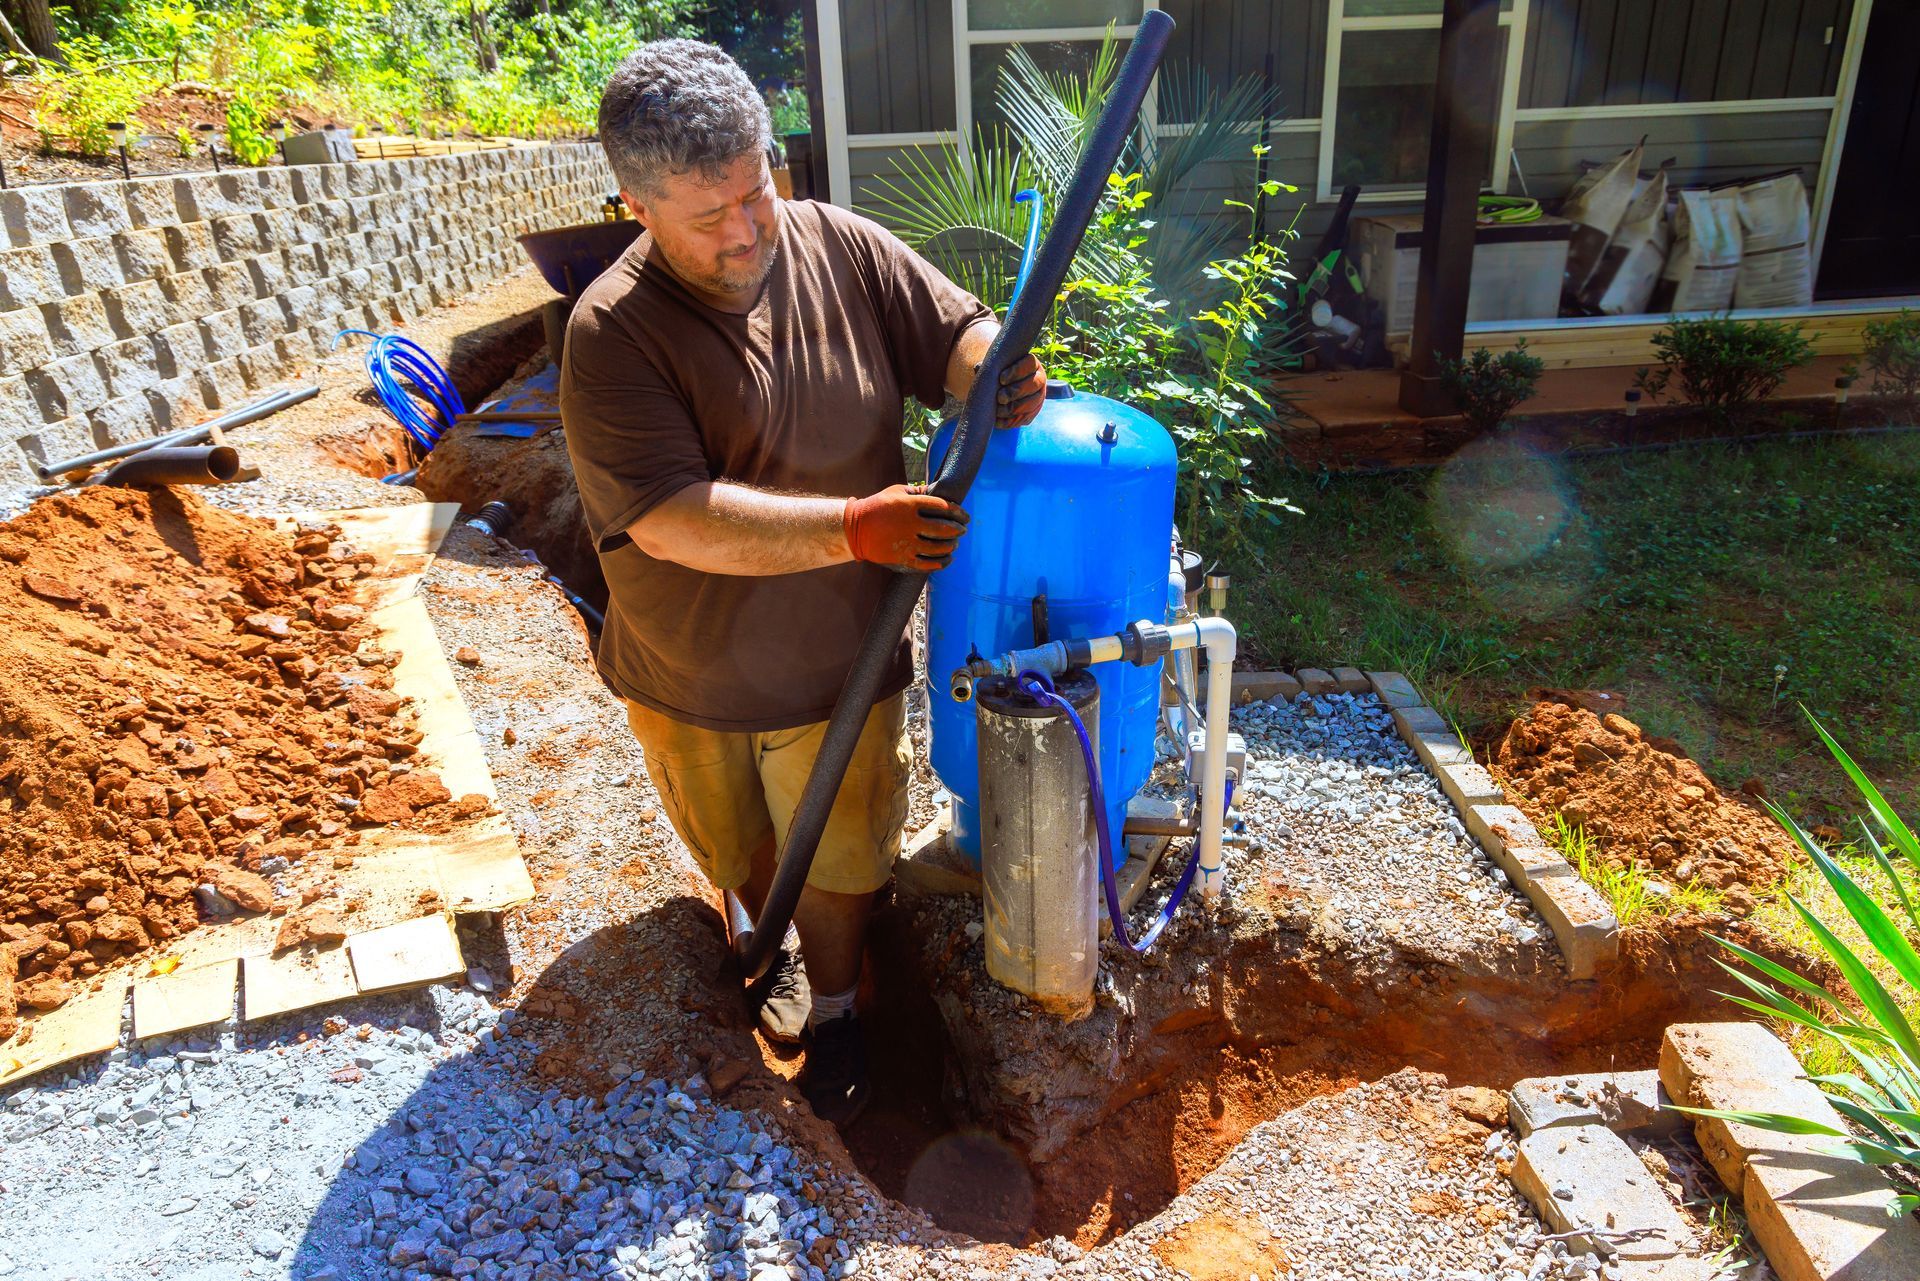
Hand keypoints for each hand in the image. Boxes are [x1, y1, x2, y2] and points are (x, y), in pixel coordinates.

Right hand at [843, 483, 969, 571]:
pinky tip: (946, 560)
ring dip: (950, 546)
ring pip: (937, 547)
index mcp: (910, 504)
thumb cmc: (878, 506)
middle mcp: (910, 523)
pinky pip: (926, 563)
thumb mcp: (896, 491)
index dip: (958, 512)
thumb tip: (938, 491)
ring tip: (954, 544)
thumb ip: (918, 491)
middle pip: (943, 528)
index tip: (965, 516)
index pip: (942, 507)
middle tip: (963, 530)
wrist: (855, 528)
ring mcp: (906, 542)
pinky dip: (939, 563)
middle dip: (958, 530)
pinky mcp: (901, 558)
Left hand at [995, 353, 1046, 428]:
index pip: (1029, 363)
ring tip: (998, 411)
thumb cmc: (994, 374)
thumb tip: (978, 367)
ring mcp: (1038, 396)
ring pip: (1032, 403)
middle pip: (1033, 384)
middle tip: (1000, 397)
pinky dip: (1012, 421)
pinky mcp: (1032, 412)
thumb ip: (988, 366)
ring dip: (1014, 408)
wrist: (996, 391)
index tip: (1001, 379)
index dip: (1017, 371)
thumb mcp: (992, 367)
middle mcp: (1038, 379)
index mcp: (1030, 363)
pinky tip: (999, 421)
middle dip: (1016, 392)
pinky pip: (1026, 418)